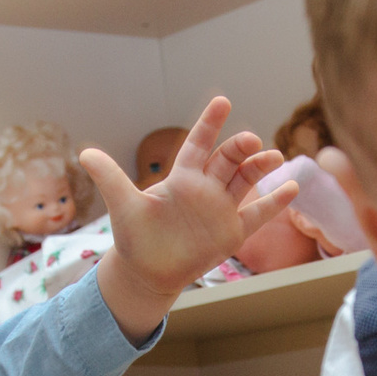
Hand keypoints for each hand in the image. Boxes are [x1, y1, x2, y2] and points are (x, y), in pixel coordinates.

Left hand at [83, 95, 298, 339]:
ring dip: (261, 167)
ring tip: (275, 157)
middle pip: (227, 160)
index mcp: (181, 177)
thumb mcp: (122, 206)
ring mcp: (221, 209)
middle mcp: (205, 188)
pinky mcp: (232, 232)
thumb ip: (110, 178)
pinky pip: (257, 214)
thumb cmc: (134, 238)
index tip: (222, 102)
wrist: (147, 273)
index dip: (209, 123)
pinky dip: (275, 202)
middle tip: (250, 141)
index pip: (199, 144)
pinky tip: (293, 188)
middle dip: (239, 148)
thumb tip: (83, 153)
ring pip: (246, 181)